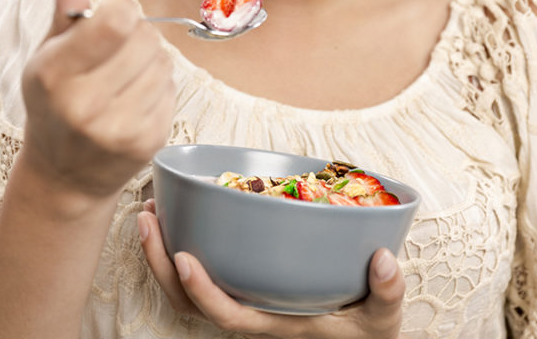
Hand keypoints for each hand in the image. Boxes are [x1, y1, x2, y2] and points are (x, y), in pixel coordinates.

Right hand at [20, 0, 174, 199]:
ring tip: (127, 77)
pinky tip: (136, 100)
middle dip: (138, 35)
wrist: (64, 176)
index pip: (116, 21)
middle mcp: (84, 105)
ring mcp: (118, 128)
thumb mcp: (47, 57)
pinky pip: (171, 91)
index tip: (114, 17)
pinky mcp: (147, 143)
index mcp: (54, 75)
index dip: (122, 9)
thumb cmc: (54, 105)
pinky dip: (160, 88)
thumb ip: (64, 13)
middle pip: (145, 38)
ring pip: (163, 63)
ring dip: (151, 61)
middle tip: (120, 51)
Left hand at [137, 201, 404, 338]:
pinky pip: (202, 270)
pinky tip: (178, 213)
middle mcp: (251, 313)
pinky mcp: (245, 283)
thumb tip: (384, 259)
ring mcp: (244, 299)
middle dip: (159, 262)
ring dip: (160, 252)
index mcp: (275, 325)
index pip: (228, 315)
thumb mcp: (384, 319)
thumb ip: (388, 292)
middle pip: (187, 302)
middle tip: (147, 216)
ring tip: (149, 209)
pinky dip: (180, 244)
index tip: (184, 257)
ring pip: (184, 290)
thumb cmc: (367, 331)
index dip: (202, 291)